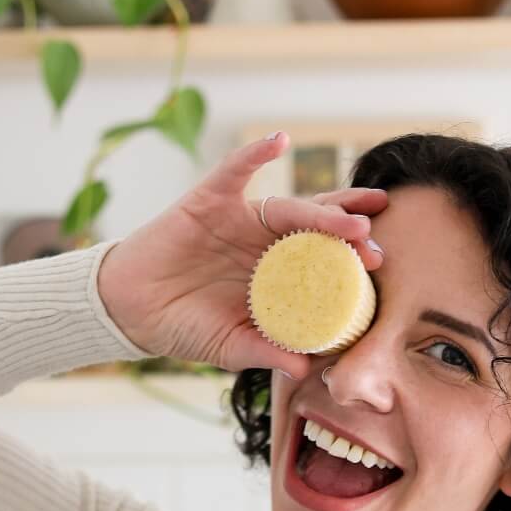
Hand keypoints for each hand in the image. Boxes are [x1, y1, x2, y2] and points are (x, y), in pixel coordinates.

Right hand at [95, 130, 387, 377]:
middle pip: (318, 230)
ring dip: (324, 209)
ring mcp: (241, 220)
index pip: (323, 263)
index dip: (350, 263)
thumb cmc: (185, 328)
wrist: (132, 310)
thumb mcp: (231, 346)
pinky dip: (256, 153)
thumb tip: (305, 369)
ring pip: (290, 206)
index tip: (379, 268)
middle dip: (349, 231)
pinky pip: (235, 170)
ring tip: (354, 214)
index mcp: (278, 276)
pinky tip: (280, 141)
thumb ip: (267, 352)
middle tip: (376, 236)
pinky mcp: (210, 200)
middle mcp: (267, 244)